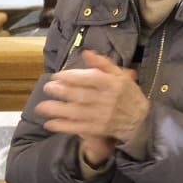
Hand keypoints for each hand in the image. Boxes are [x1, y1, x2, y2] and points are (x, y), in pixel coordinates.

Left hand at [34, 50, 149, 163]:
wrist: (141, 121)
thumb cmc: (129, 95)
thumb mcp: (121, 76)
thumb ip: (103, 64)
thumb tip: (87, 53)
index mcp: (113, 84)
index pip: (90, 78)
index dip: (72, 76)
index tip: (58, 75)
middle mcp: (107, 99)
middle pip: (81, 94)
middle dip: (61, 91)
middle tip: (48, 88)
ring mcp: (102, 116)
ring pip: (76, 111)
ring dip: (57, 109)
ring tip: (42, 106)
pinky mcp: (98, 129)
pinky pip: (78, 127)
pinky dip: (63, 126)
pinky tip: (50, 123)